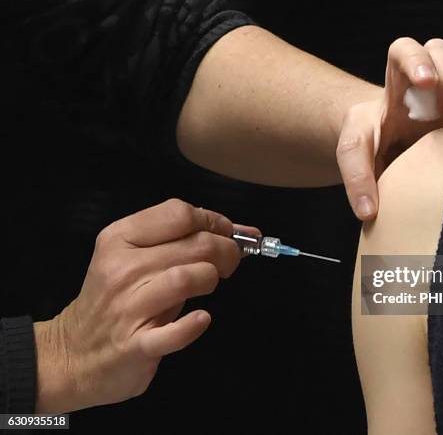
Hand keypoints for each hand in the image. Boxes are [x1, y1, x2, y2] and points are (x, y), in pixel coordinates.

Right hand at [34, 199, 258, 412]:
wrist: (75, 353)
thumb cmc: (116, 299)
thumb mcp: (133, 257)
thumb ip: (180, 240)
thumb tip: (241, 231)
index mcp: (120, 238)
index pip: (179, 213)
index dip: (214, 221)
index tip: (226, 232)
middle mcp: (122, 268)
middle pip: (194, 244)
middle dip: (226, 250)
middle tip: (229, 263)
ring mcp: (128, 307)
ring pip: (186, 277)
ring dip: (211, 279)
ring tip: (209, 284)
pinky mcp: (136, 345)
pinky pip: (175, 332)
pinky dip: (193, 324)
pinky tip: (200, 319)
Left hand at [337, 38, 442, 219]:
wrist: (397, 156)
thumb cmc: (377, 149)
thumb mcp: (356, 156)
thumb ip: (356, 176)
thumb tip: (367, 212)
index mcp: (396, 86)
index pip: (402, 50)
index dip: (415, 59)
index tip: (424, 83)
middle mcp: (428, 81)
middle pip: (438, 51)